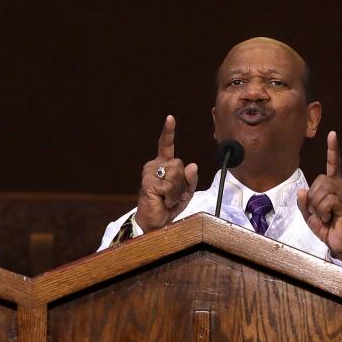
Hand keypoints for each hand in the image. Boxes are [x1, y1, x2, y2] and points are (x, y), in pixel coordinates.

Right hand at [134, 115, 199, 232]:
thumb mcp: (186, 192)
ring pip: (176, 174)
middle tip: (172, 196)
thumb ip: (191, 179)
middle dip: (182, 183)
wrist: (155, 223)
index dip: (168, 132)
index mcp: (163, 165)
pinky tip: (163, 201)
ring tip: (167, 199)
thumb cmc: (168, 206)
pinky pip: (170, 186)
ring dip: (177, 191)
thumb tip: (193, 165)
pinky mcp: (148, 182)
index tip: (170, 118)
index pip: (166, 145)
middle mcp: (154, 165)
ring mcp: (149, 173)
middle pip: (180, 165)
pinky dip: (171, 197)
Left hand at [297, 131, 341, 263]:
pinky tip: (330, 219)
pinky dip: (323, 212)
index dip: (333, 150)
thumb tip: (301, 190)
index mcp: (334, 186)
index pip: (333, 164)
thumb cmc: (328, 228)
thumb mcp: (310, 216)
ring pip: (322, 191)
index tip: (332, 134)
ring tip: (326, 217)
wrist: (341, 244)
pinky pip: (327, 201)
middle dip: (312, 198)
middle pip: (319, 181)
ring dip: (317, 207)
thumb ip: (304, 203)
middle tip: (319, 213)